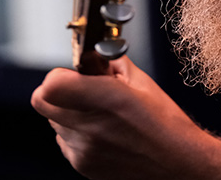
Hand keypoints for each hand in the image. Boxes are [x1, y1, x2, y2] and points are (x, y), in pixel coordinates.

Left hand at [31, 56, 220, 179]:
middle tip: (82, 89)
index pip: (51, 85)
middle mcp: (90, 128)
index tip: (74, 73)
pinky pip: (64, 140)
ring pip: (53, 121)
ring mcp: (83, 150)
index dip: (59, 75)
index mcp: (107, 100)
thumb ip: (110, 64)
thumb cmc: (166, 124)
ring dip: (67, 112)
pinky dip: (76, 132)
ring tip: (99, 113)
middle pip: (43, 101)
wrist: (178, 164)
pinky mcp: (82, 165)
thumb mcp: (142, 82)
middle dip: (58, 90)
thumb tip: (91, 55)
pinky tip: (102, 131)